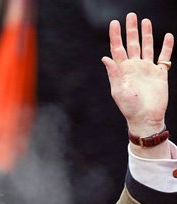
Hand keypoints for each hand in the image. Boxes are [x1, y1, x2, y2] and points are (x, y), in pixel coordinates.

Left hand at [102, 13, 173, 139]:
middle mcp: (134, 67)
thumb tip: (105, 58)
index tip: (114, 23)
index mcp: (122, 70)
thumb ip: (113, 73)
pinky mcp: (159, 73)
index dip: (115, 36)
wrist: (146, 117)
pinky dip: (166, 46)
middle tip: (131, 15)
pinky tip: (168, 36)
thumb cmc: (129, 107)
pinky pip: (163, 57)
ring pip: (147, 47)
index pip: (117, 49)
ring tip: (145, 21)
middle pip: (132, 44)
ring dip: (146, 34)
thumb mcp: (118, 90)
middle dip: (131, 30)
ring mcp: (146, 69)